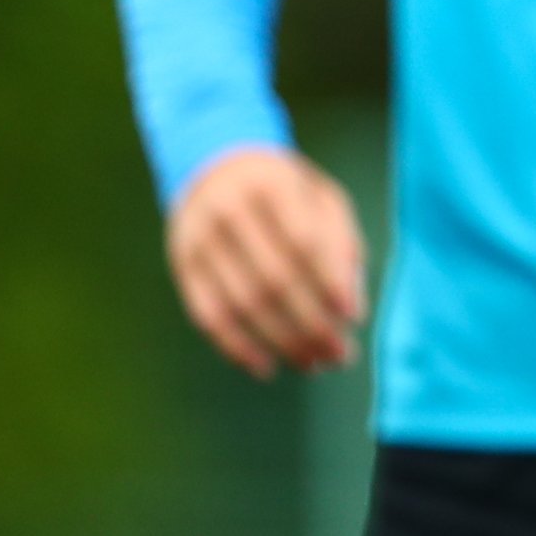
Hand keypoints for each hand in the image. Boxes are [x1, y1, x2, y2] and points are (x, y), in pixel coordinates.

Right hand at [166, 145, 368, 379]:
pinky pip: (207, 315)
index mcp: (272, 185)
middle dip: (310, 324)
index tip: (353, 317)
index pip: (304, 241)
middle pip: (273, 279)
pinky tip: (265, 367)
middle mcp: (229, 211)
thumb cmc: (286, 191)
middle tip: (339, 355)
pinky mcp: (182, 266)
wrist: (215, 168)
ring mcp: (199, 240)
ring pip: (241, 304)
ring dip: (280, 343)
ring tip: (312, 364)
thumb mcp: (321, 198)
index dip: (329, 282)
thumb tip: (351, 308)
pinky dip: (236, 347)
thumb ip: (341, 245)